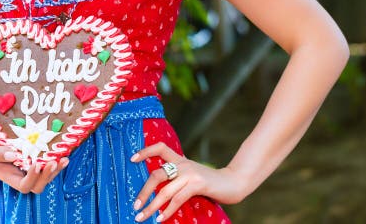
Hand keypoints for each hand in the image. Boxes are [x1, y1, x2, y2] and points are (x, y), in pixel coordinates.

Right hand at [0, 138, 68, 193]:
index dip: (32, 178)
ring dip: (55, 169)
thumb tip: (13, 155)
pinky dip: (56, 159)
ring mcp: (27, 165)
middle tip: (54, 162)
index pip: (24, 186)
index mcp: (8, 175)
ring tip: (64, 159)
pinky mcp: (34, 154)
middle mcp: (19, 173)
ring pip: (45, 176)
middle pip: (38, 185)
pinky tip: (64, 151)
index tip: (36, 164)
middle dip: (47, 176)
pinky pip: (47, 162)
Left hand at [130, 142, 248, 221]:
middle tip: (135, 205)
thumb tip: (158, 193)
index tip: (132, 159)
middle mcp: (183, 164)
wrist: (234, 182)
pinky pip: (177, 199)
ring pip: (165, 190)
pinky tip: (160, 218)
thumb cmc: (211, 183)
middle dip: (143, 191)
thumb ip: (178, 179)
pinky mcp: (198, 184)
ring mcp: (190, 173)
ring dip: (151, 205)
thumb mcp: (192, 175)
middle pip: (156, 174)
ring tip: (142, 216)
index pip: (160, 148)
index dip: (145, 151)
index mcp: (180, 160)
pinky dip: (167, 210)